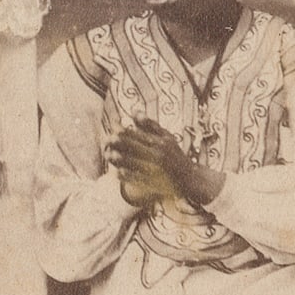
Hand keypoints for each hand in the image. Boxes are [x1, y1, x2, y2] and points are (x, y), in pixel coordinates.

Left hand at [107, 119, 223, 210]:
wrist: (189, 179)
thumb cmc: (174, 154)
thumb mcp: (166, 137)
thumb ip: (150, 125)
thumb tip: (133, 111)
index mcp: (160, 143)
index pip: (137, 135)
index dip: (122, 131)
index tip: (113, 128)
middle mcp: (157, 156)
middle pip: (132, 147)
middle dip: (116, 144)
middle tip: (106, 140)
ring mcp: (154, 171)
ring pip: (131, 163)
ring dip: (117, 159)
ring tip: (108, 155)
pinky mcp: (153, 183)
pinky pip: (134, 179)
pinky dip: (124, 174)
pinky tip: (117, 171)